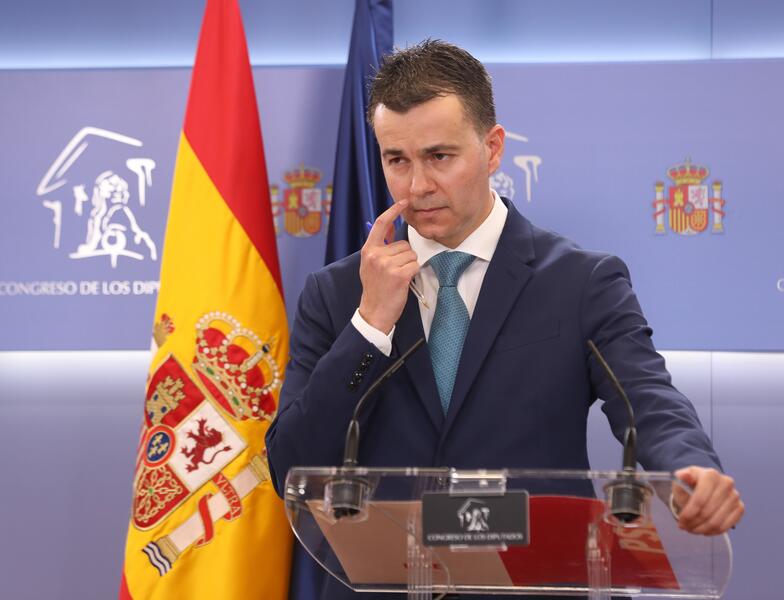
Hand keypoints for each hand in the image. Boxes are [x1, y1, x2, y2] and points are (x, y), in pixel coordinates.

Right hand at [358, 200, 418, 333]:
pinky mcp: (399, 275)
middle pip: (403, 244)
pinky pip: (415, 265)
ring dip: (409, 265)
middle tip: (394, 272)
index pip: (380, 224)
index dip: (393, 211)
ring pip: (411, 254)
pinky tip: (404, 282)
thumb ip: (380, 246)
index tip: (403, 202)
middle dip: (404, 256)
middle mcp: (376, 255)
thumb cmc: (375, 289)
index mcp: (368, 250)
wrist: (374, 312)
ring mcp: (387, 265)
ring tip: (398, 278)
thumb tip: (390, 226)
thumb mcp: (371, 264)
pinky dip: (413, 273)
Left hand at [672, 466, 743, 534]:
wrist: (702, 487)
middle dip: (693, 523)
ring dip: (701, 529)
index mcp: (710, 475)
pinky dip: (713, 532)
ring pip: (716, 522)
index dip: (689, 513)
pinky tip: (703, 530)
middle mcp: (726, 483)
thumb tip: (685, 475)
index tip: (680, 521)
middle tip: (684, 527)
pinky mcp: (739, 507)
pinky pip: (726, 526)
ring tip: (692, 529)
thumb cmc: (689, 485)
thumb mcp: (680, 480)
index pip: (699, 500)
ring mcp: (734, 496)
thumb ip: (681, 478)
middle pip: (707, 512)